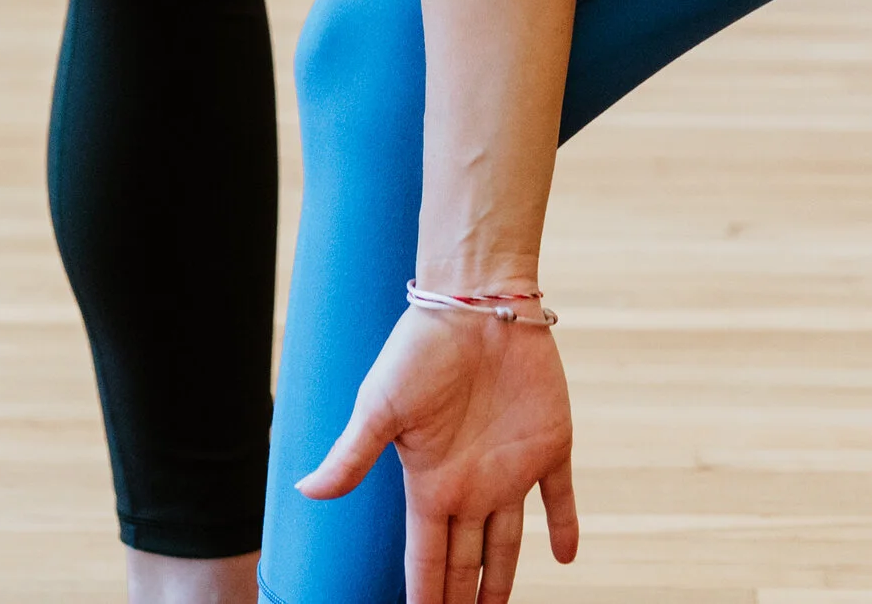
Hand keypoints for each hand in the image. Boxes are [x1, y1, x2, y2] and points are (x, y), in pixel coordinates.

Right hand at [298, 305, 577, 603]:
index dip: (424, 596)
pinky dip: (565, 525)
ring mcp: (510, 465)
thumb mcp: (380, 406)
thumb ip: (352, 456)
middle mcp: (469, 483)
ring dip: (505, 579)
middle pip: (464, 560)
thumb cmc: (421, 347)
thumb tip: (304, 492)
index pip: (425, 558)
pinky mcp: (548, 442)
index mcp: (430, 482)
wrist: (476, 298)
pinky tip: (568, 556)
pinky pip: (558, 495)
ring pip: (508, 542)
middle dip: (459, 598)